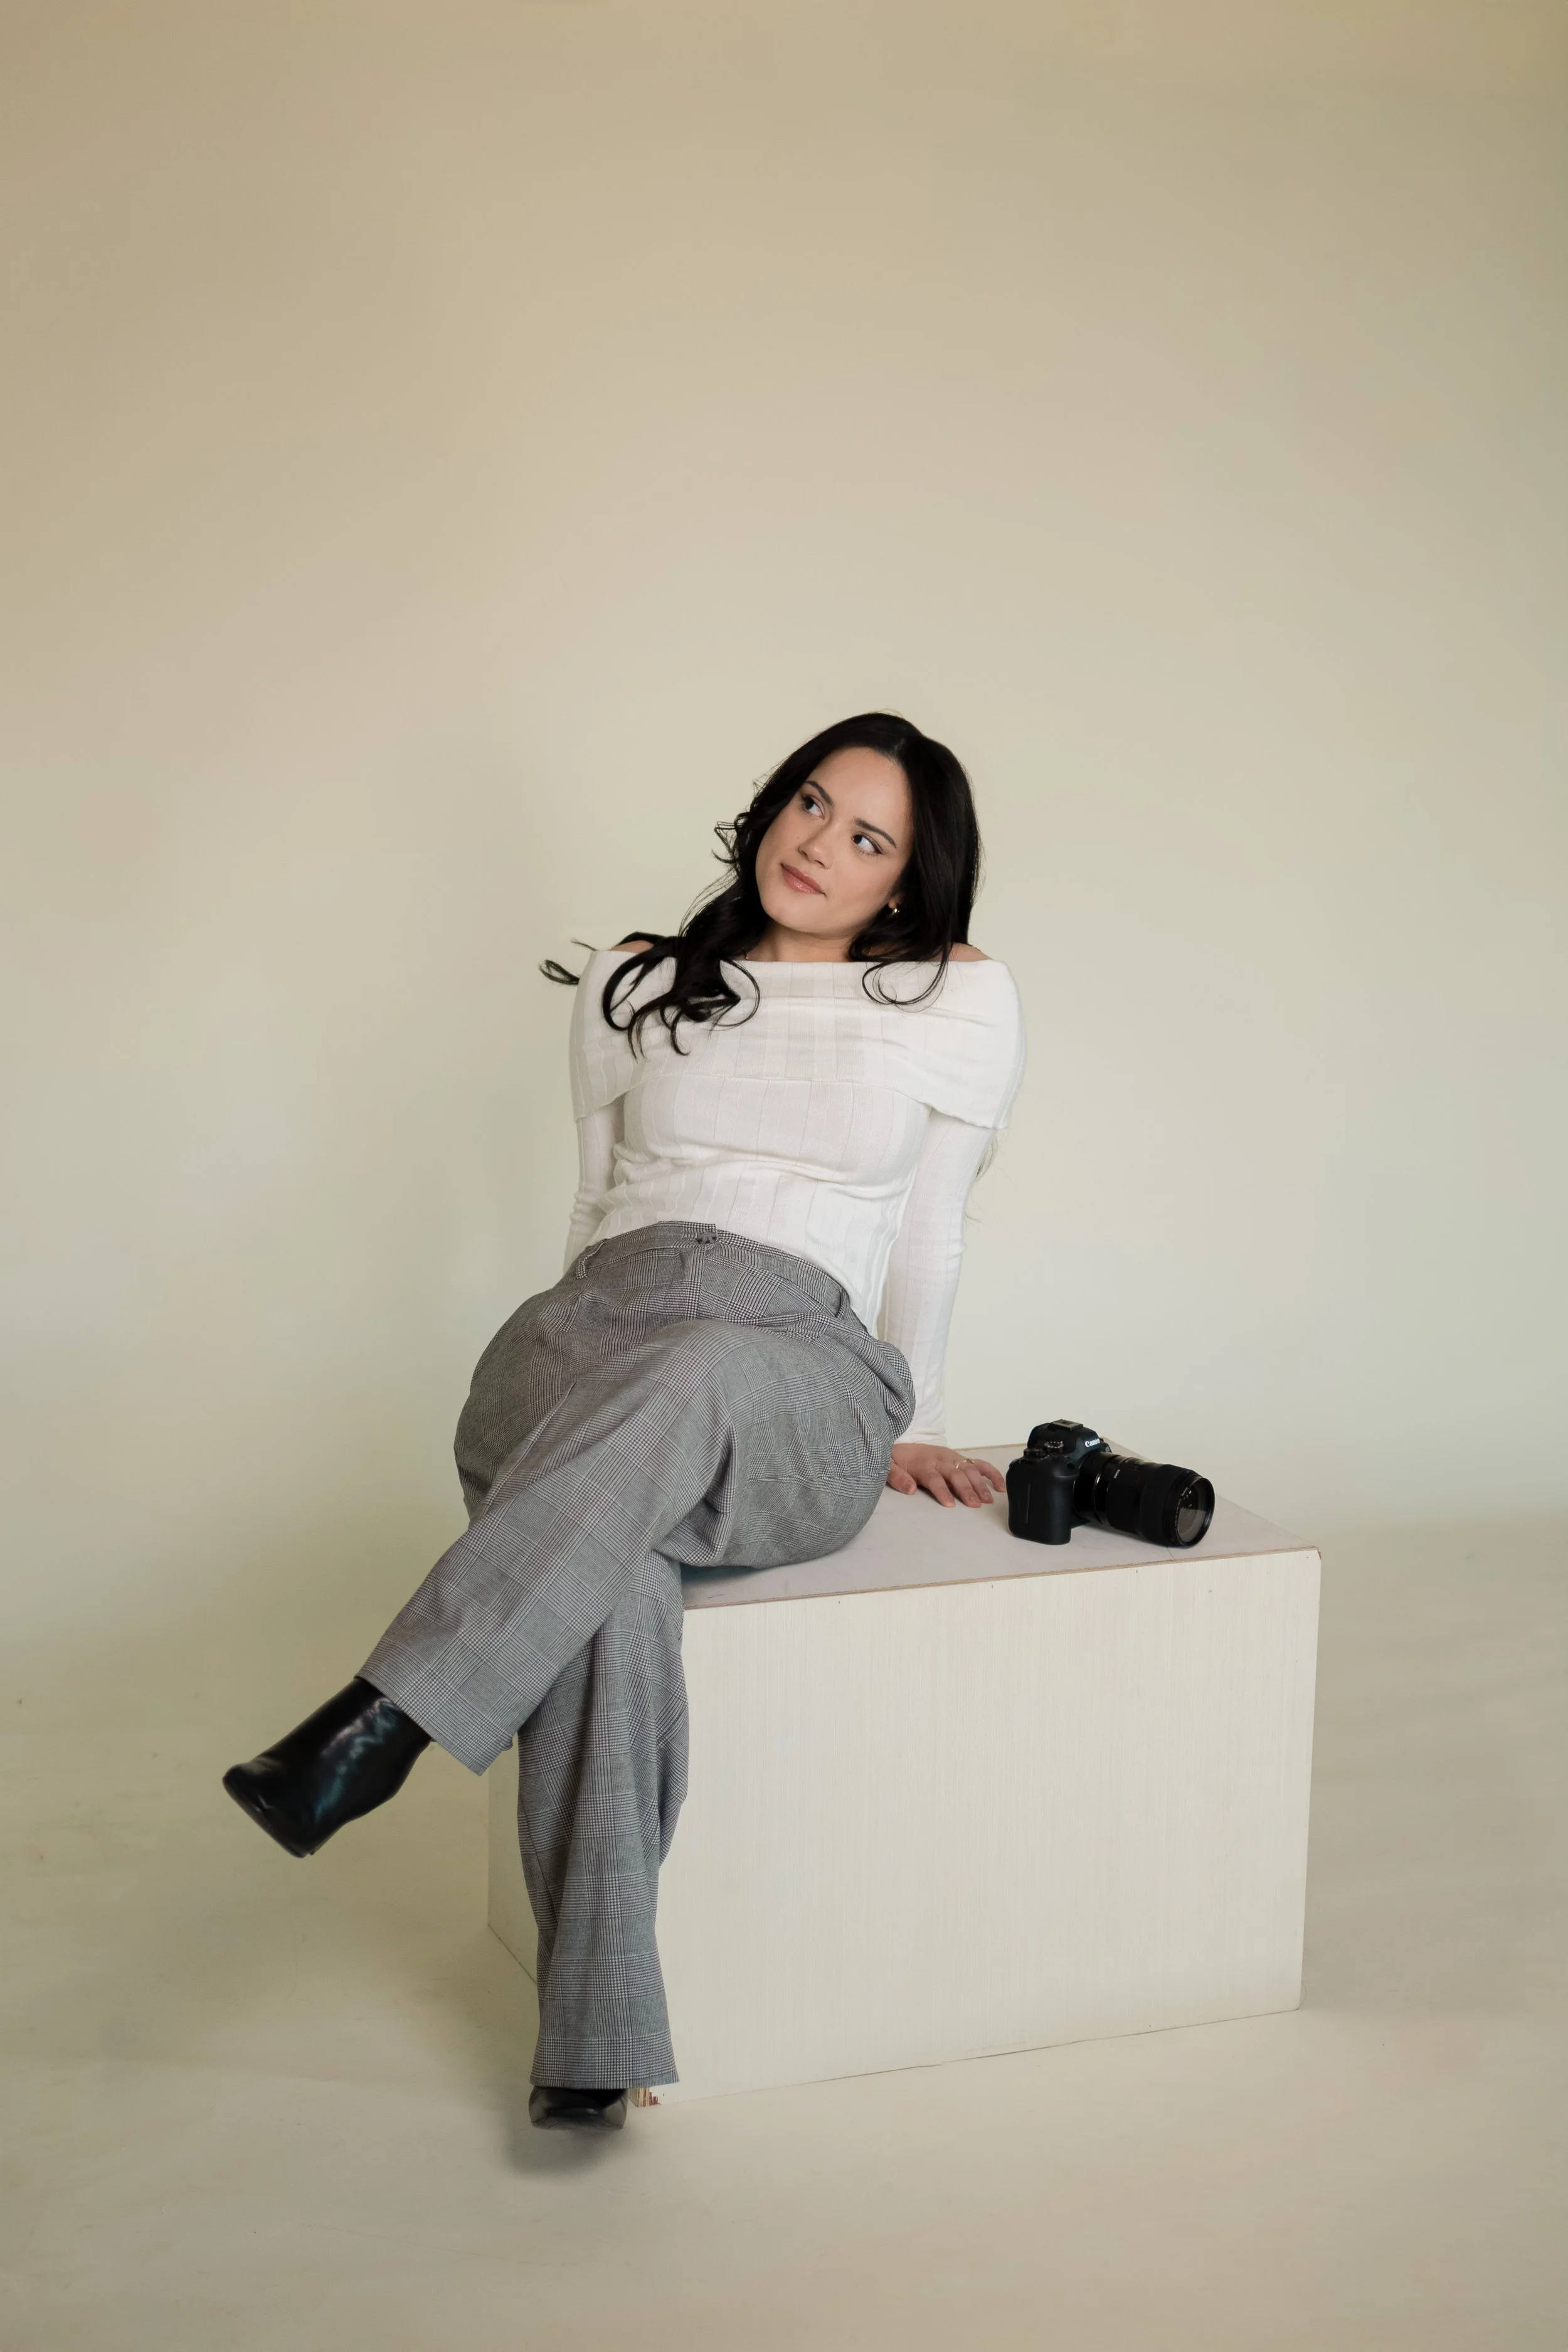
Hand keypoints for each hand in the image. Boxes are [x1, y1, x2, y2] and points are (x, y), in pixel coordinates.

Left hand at [886, 1444, 1004, 1509]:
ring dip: (980, 1484)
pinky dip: (991, 1473)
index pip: (934, 1478)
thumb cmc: (897, 1460)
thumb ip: (897, 1477)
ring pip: (969, 1470)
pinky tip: (1000, 1487)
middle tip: (975, 1504)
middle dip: (966, 1489)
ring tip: (987, 1500)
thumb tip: (909, 1489)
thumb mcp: (888, 1467)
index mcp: (924, 1464)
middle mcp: (941, 1460)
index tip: (950, 1504)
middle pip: (956, 1474)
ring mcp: (953, 1458)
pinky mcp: (960, 1458)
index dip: (942, 1490)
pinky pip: (979, 1464)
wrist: (904, 1444)